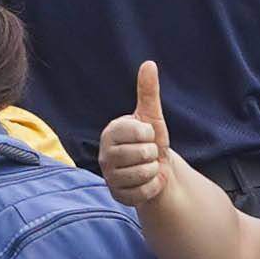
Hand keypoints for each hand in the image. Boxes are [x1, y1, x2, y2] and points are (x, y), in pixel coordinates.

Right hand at [96, 61, 181, 213]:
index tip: (146, 135)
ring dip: (152, 170)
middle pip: (142, 154)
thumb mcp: (151, 116)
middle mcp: (104, 154)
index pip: (139, 132)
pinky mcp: (117, 195)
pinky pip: (143, 191)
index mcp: (110, 132)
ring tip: (146, 166)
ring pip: (143, 173)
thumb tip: (149, 64)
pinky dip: (151, 187)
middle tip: (146, 154)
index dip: (149, 134)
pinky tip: (145, 182)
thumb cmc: (150, 140)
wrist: (154, 169)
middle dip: (152, 154)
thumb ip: (148, 91)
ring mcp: (109, 176)